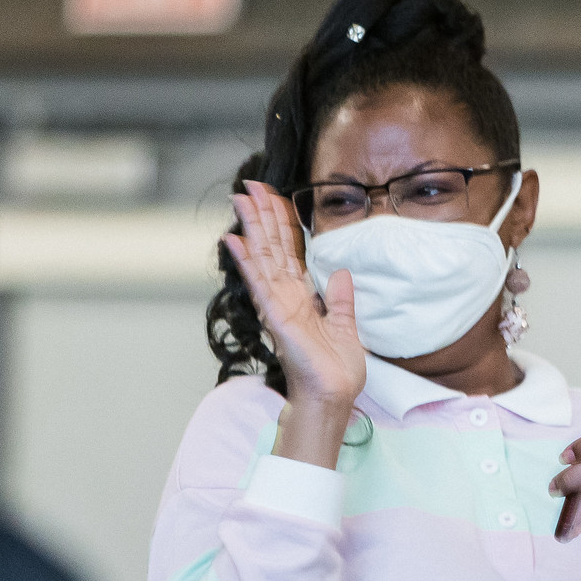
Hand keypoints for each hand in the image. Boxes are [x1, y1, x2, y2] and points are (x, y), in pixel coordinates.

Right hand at [224, 181, 365, 466]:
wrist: (334, 396)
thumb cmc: (336, 369)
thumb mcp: (345, 326)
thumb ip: (341, 299)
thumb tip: (342, 272)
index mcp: (301, 296)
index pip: (289, 251)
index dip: (282, 222)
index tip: (274, 194)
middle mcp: (285, 296)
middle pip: (272, 247)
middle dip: (262, 214)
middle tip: (250, 184)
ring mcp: (278, 305)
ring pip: (263, 257)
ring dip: (252, 226)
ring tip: (240, 197)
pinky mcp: (277, 318)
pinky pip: (260, 284)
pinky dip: (247, 262)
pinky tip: (235, 239)